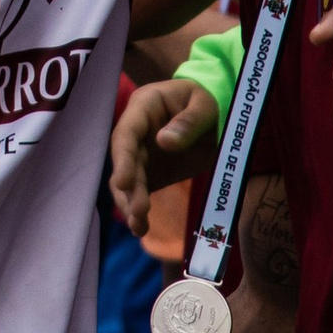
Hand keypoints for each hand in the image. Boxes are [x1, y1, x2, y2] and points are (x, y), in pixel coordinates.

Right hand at [108, 75, 221, 235]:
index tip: (123, 182)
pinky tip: (142, 229)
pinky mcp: (149, 173)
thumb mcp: (204, 104)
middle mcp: (135, 132)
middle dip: (129, 188)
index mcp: (144, 107)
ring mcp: (140, 154)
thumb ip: (189, 121)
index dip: (122, 158)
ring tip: (139, 226)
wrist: (210, 116)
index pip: (127, 133)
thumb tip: (164, 142)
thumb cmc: (204, 102)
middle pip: (125, 161)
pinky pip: (140, 192)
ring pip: (127, 181)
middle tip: (140, 211)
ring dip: (130, 202)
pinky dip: (139, 211)